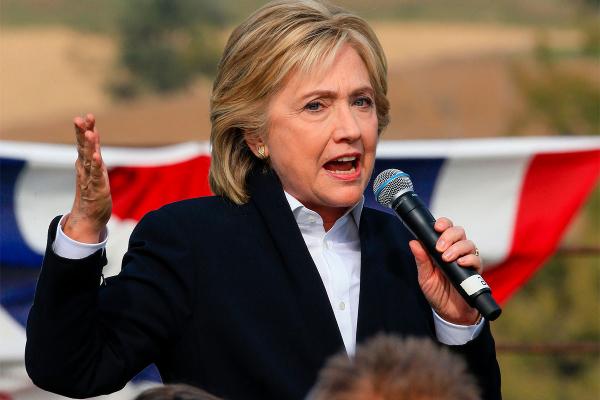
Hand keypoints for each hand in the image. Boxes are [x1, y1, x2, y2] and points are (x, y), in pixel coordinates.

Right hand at [63, 114, 111, 242]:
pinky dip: (95, 166)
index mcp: (86, 163)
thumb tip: (92, 138)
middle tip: (80, 118)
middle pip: (83, 148)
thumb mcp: (94, 171)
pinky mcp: (96, 189)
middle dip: (83, 133)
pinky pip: (95, 176)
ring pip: (89, 159)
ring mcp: (89, 179)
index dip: (85, 130)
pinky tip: (96, 156)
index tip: (87, 116)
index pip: (85, 143)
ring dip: (89, 146)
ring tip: (89, 133)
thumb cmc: (92, 193)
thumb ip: (93, 156)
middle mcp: (86, 169)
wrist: (88, 218)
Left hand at [409, 217, 481, 324]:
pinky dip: (469, 259)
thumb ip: (421, 260)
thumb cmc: (436, 293)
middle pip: (459, 232)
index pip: (445, 229)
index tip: (436, 227)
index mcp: (442, 249)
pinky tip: (460, 263)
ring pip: (468, 243)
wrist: (450, 313)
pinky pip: (477, 260)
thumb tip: (413, 242)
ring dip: (457, 248)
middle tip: (439, 248)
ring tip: (447, 258)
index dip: (443, 224)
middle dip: (449, 235)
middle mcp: (456, 251)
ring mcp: (466, 260)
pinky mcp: (475, 272)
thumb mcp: (425, 277)